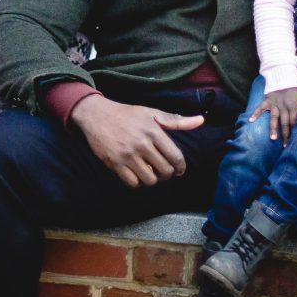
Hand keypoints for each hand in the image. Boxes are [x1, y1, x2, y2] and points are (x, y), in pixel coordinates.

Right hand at [70, 95, 203, 187]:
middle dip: (166, 173)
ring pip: (150, 180)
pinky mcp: (115, 163)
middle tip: (162, 169)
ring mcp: (128, 155)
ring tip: (149, 171)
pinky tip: (136, 173)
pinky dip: (136, 182)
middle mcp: (142, 144)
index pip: (176, 157)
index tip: (179, 169)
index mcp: (153, 131)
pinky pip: (132, 183)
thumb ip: (176, 120)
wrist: (96, 115)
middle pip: (164, 171)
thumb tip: (200, 121)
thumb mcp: (151, 112)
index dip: (180, 167)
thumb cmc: (127, 114)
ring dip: (151, 178)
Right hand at [249, 87, 296, 145]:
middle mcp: (283, 107)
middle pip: (284, 122)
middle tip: (284, 145)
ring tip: (272, 138)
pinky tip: (251, 120)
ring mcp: (274, 104)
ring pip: (273, 118)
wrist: (283, 76)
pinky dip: (255, 113)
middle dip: (285, 134)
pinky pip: (260, 108)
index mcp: (293, 106)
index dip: (293, 130)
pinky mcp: (267, 101)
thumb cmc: (295, 86)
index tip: (293, 139)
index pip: (293, 120)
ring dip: (273, 128)